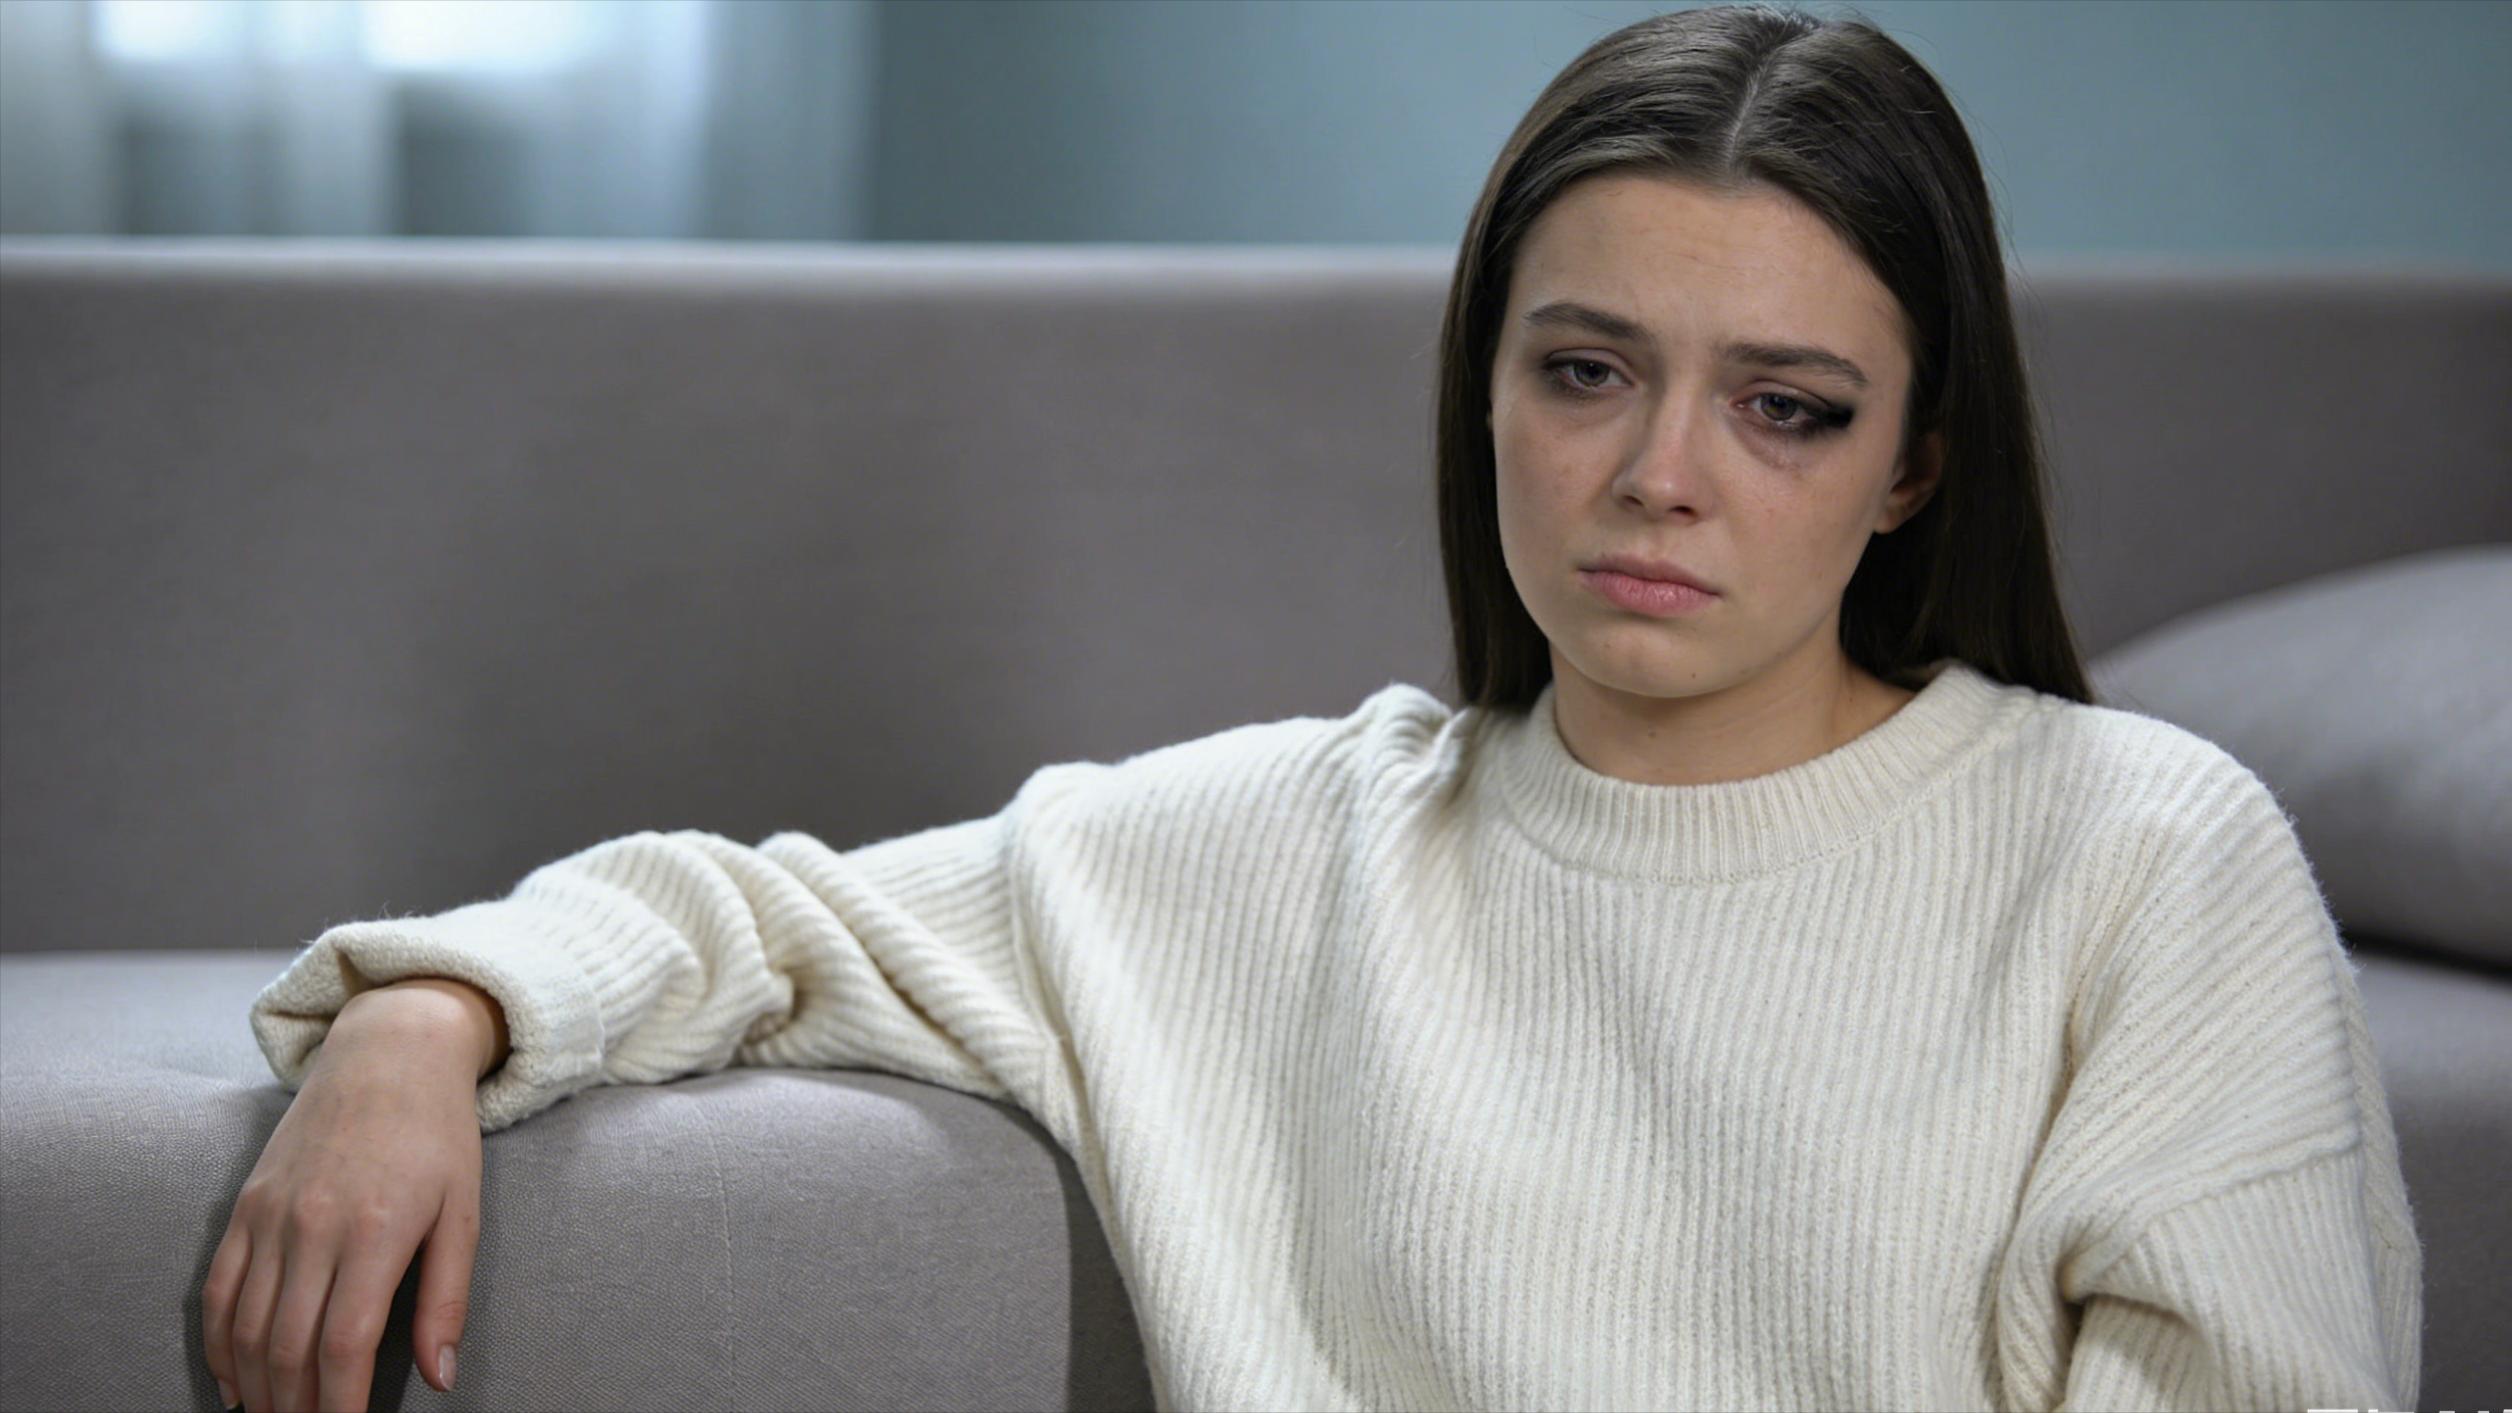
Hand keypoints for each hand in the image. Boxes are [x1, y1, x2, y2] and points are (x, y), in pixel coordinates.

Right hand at [202, 1006, 485, 1411]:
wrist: (389, 1052)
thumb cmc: (438, 1134)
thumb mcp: (464, 1212)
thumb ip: (449, 1298)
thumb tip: (442, 1378)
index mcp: (377, 1230)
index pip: (345, 1344)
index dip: (341, 1405)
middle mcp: (313, 1225)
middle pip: (288, 1345)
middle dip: (297, 1407)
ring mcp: (271, 1214)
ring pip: (246, 1326)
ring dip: (258, 1388)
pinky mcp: (246, 1205)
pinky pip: (217, 1290)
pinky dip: (220, 1345)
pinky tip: (237, 1382)